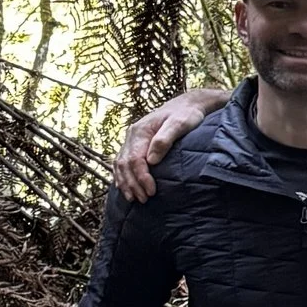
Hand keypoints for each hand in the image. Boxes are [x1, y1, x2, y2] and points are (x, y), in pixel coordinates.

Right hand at [115, 84, 227, 201]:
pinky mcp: (134, 145)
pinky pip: (122, 162)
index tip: (151, 191)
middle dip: (132, 184)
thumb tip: (151, 161)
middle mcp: (132, 135)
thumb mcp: (180, 124)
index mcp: (140, 131)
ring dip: (125, 183)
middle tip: (144, 200)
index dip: (141, 177)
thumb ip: (164, 140)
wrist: (186, 106)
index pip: (135, 159)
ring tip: (133, 199)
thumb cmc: (186, 115)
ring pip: (120, 164)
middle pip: (124, 164)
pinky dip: (122, 176)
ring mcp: (131, 140)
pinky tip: (126, 188)